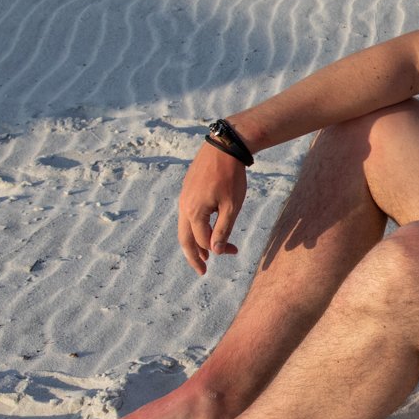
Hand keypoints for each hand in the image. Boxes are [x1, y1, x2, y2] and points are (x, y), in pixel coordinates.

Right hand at [177, 143, 247, 274]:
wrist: (223, 147)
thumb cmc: (231, 176)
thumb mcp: (232, 206)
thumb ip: (223, 229)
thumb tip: (215, 251)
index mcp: (194, 212)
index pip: (204, 240)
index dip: (218, 250)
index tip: (234, 251)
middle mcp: (184, 207)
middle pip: (185, 239)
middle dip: (193, 256)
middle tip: (201, 271)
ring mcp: (184, 198)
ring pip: (184, 226)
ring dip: (194, 242)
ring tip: (203, 254)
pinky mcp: (188, 190)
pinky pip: (187, 215)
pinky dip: (194, 227)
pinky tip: (202, 229)